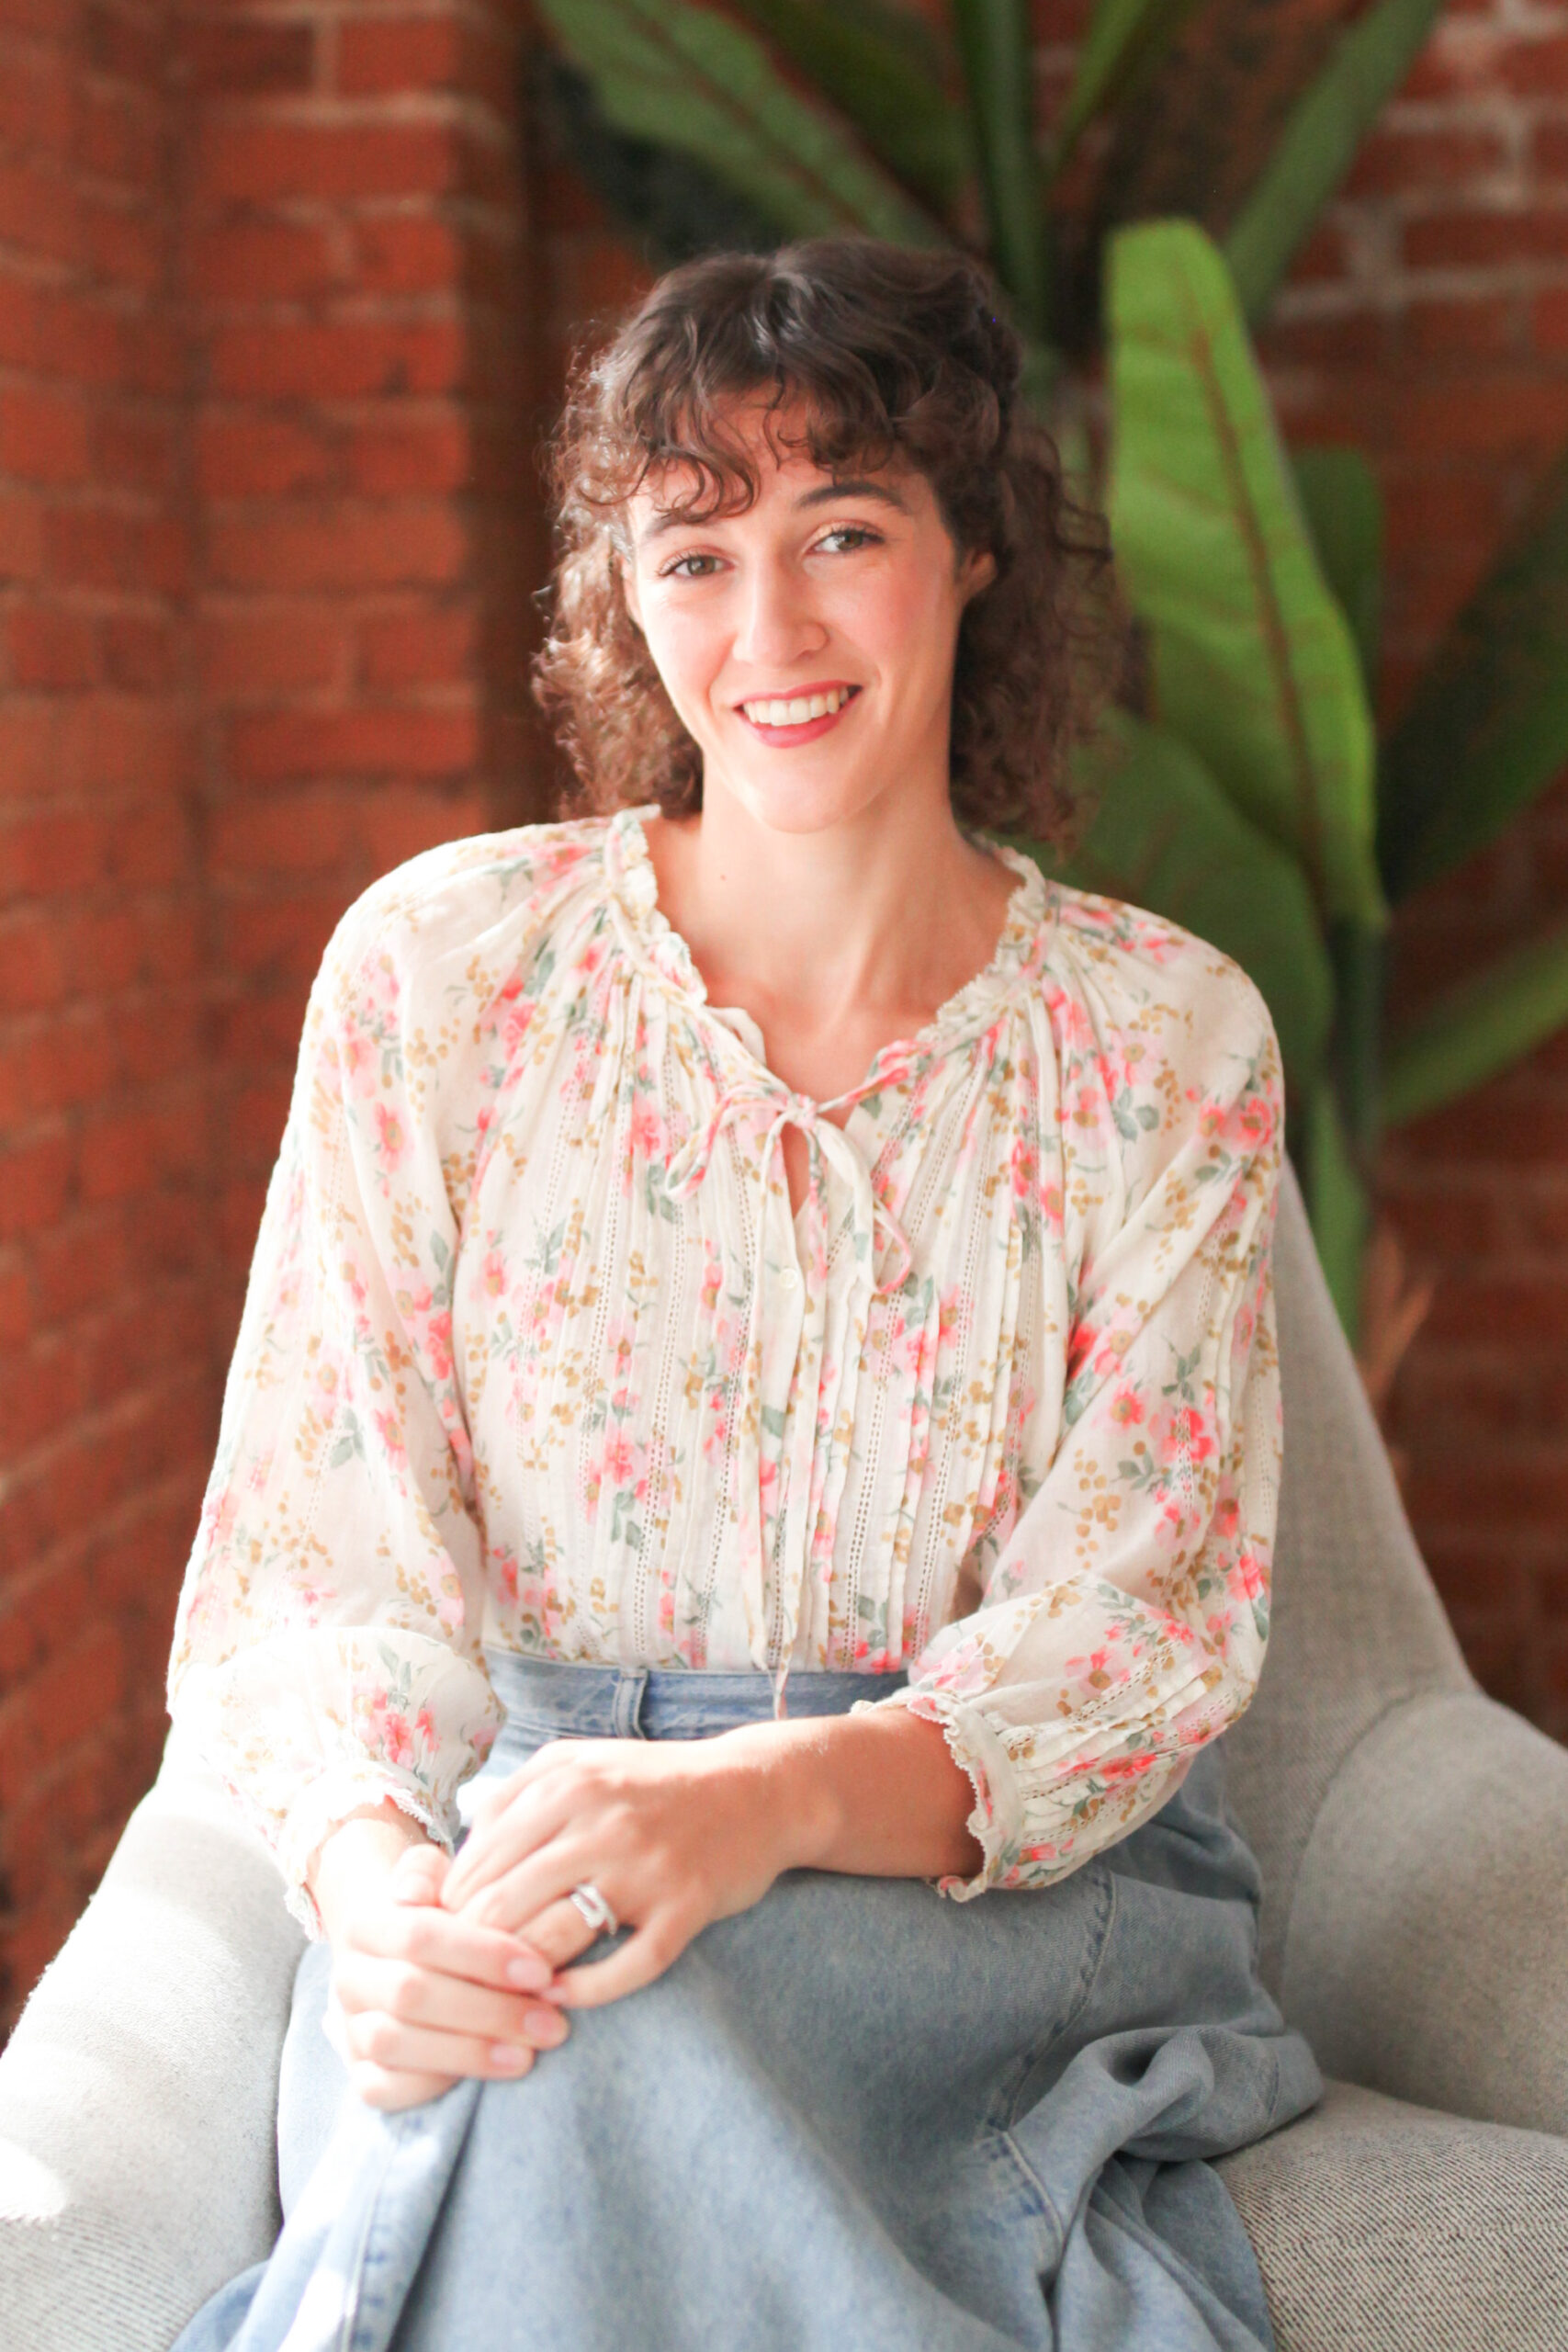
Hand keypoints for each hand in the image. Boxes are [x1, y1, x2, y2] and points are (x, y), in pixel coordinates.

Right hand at [314, 1813, 572, 2110]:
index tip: (542, 1970)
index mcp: (365, 1922)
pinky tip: (486, 2076)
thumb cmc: (436, 1914)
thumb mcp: (435, 1880)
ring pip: (395, 2043)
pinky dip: (434, 2085)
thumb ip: (429, 1871)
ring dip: (470, 2052)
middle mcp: (348, 1977)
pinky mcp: (361, 2073)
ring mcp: (350, 2029)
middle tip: (551, 2021)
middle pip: (411, 1993)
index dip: (483, 1954)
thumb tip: (419, 1891)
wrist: (393, 1957)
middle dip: (489, 2010)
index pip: (420, 1936)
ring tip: (530, 2053)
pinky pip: (384, 2088)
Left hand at [439, 1726, 824, 2012]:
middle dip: (471, 1951)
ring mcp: (644, 1866)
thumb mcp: (582, 1763)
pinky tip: (559, 2000)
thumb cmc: (654, 1783)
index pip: (480, 1861)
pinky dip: (584, 1993)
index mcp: (567, 1783)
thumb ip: (518, 1793)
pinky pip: (626, 1967)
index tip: (441, 1938)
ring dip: (519, 1977)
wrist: (755, 1790)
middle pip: (504, 1904)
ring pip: (553, 1938)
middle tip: (458, 1980)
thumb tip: (459, 1848)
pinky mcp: (685, 1906)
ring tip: (500, 1995)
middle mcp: (600, 1821)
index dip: (450, 1908)